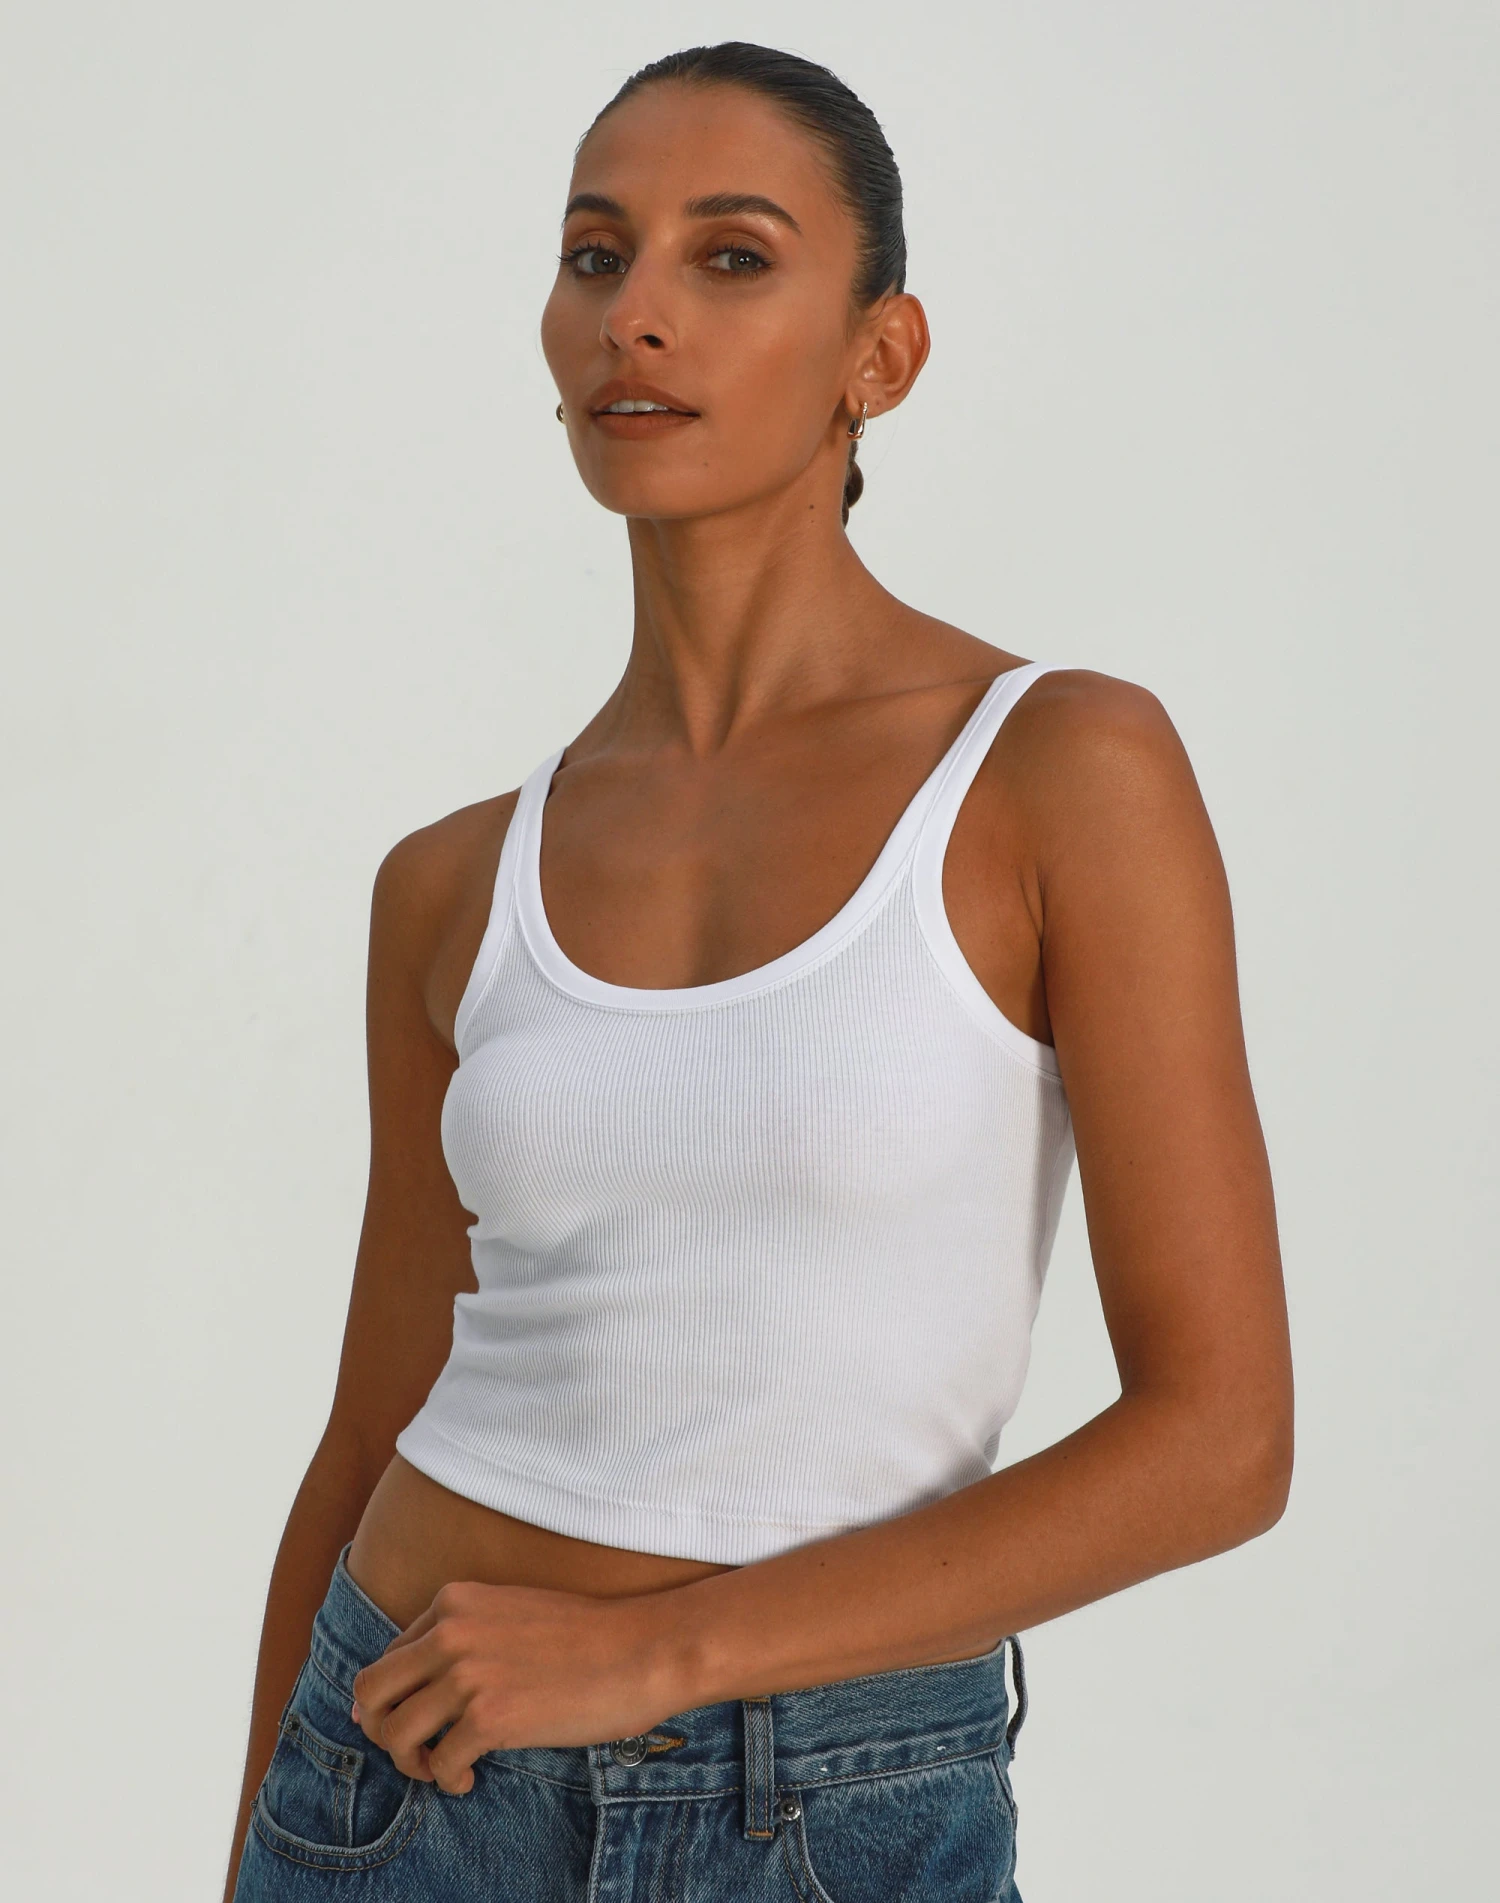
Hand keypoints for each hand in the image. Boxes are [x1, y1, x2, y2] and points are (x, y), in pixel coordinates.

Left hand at [348, 1578, 691, 1795]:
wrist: (642, 1649)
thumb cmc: (587, 1636)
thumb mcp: (513, 1611)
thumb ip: (464, 1636)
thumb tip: (413, 1688)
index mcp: (454, 1601)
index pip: (391, 1656)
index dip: (394, 1698)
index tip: (416, 1721)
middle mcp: (451, 1632)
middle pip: (370, 1691)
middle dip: (380, 1729)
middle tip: (413, 1751)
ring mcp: (468, 1674)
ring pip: (394, 1734)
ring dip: (410, 1763)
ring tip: (442, 1768)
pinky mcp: (490, 1718)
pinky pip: (438, 1764)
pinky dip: (447, 1781)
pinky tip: (470, 1780)